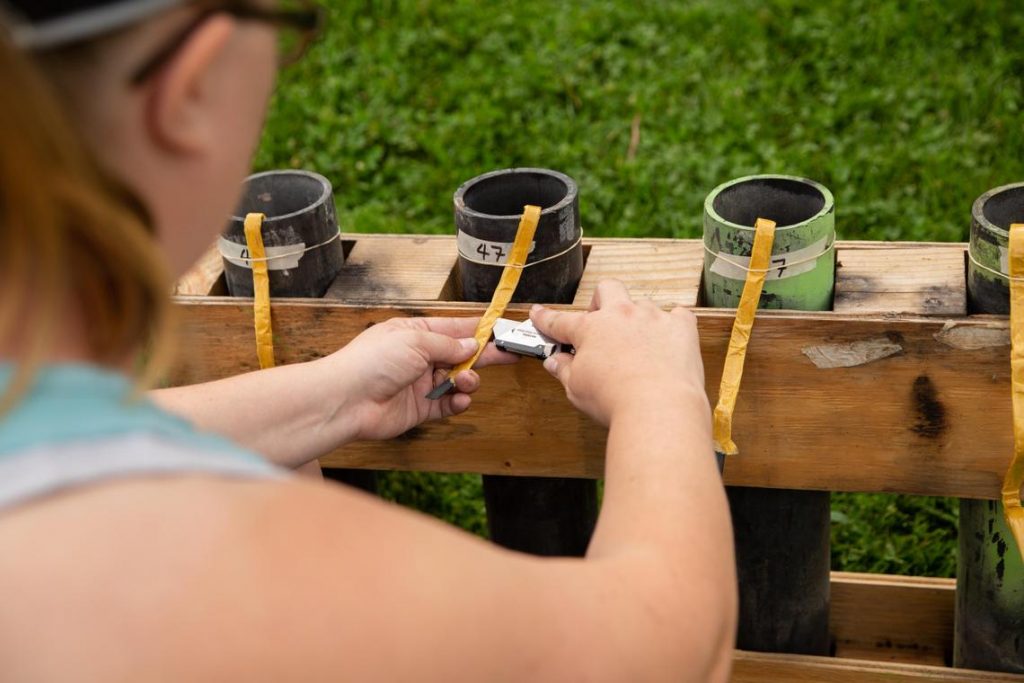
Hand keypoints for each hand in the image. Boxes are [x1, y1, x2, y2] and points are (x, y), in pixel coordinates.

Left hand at [328, 316, 516, 440]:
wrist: (347, 400)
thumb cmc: (372, 362)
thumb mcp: (415, 341)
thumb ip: (447, 344)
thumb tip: (472, 345)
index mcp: (415, 333)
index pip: (454, 328)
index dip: (478, 329)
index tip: (501, 329)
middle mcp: (419, 357)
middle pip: (460, 354)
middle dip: (485, 355)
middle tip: (509, 354)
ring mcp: (420, 383)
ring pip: (457, 381)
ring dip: (468, 380)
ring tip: (465, 381)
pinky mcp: (420, 408)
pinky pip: (448, 404)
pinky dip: (458, 402)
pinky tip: (460, 399)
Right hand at [530, 279, 707, 425]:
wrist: (658, 408)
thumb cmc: (616, 400)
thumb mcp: (576, 388)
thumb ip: (563, 370)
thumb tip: (554, 362)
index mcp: (591, 329)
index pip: (561, 320)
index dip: (546, 318)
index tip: (539, 314)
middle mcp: (621, 315)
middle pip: (606, 289)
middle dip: (600, 301)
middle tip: (599, 323)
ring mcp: (653, 317)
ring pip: (642, 304)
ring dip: (637, 319)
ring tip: (638, 345)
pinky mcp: (681, 327)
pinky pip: (678, 315)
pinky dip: (672, 326)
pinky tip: (667, 342)